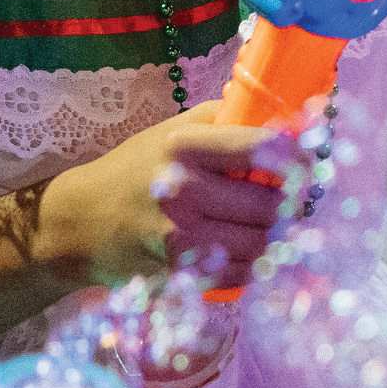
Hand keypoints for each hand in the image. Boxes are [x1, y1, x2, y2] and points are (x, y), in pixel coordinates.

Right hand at [45, 109, 293, 283]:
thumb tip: (281, 114)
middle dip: (290, 204)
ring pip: (261, 243)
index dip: (298, 158)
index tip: (307, 164)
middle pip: (271, 203)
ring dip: (275, 236)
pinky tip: (246, 250)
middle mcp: (183, 190)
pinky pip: (241, 273)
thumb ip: (220, 121)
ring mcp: (181, 236)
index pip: (262, 148)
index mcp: (185, 147)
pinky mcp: (179, 271)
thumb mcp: (168, 132)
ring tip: (270, 225)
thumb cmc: (132, 170)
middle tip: (292, 201)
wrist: (79, 223)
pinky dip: (253, 264)